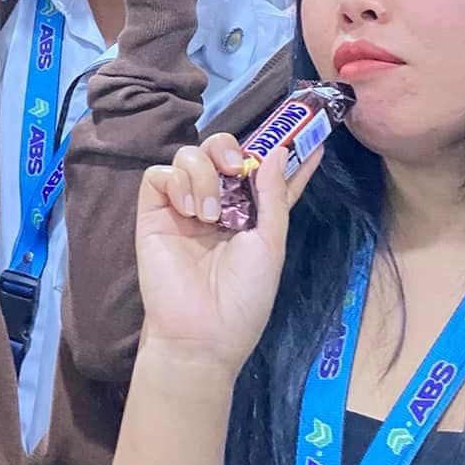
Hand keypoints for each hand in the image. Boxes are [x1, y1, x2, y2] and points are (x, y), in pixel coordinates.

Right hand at [136, 133, 313, 375]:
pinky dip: (177, 183)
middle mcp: (217, 204)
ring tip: (209, 215)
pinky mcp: (154, 213)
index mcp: (249, 214)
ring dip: (203, 174)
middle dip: (228, 147)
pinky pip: (159, 175)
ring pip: (188, 155)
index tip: (311, 131)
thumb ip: (274, 196)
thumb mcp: (271, 245)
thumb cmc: (244, 297)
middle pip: (219, 150)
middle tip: (236, 166)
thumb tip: (278, 151)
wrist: (202, 332)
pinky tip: (189, 210)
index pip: (267, 173)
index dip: (286, 151)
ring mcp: (183, 207)